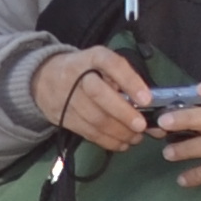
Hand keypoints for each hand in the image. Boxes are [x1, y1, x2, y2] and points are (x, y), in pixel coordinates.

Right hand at [33, 46, 153, 151]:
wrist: (43, 77)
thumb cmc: (86, 72)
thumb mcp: (103, 68)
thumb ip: (127, 86)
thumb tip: (158, 114)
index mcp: (92, 57)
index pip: (111, 64)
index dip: (129, 81)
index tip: (146, 99)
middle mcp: (77, 75)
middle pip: (99, 95)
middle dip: (123, 113)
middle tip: (141, 126)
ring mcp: (66, 97)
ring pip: (94, 118)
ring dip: (119, 132)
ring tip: (136, 138)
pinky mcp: (62, 116)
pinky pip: (88, 132)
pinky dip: (108, 141)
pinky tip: (122, 143)